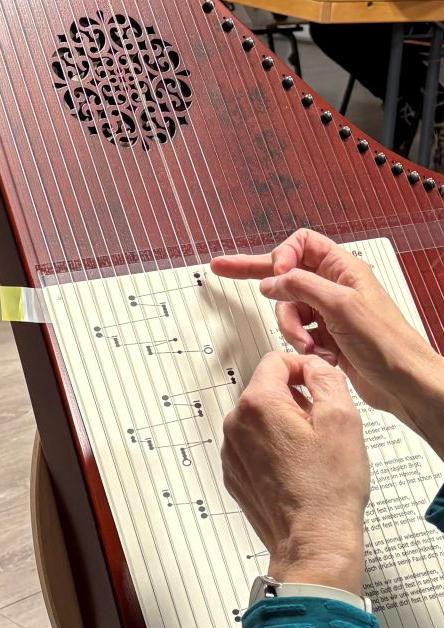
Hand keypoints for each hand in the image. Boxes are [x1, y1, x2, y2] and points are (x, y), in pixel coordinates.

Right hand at [211, 228, 443, 444]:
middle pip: (285, 273)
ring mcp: (327, 312)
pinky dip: (300, 344)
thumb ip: (301, 286)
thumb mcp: (341, 305)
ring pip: (287, 308)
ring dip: (291, 328)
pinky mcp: (324, 336)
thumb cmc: (389, 344)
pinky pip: (296, 332)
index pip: (301, 244)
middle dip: (256, 275)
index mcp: (343, 269)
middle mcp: (334, 287)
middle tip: (223, 267)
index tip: (276, 276)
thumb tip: (271, 280)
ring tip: (309, 344)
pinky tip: (317, 353)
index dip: (283, 256)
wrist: (404, 383)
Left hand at [222, 352, 368, 593]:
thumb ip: (325, 379)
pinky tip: (297, 470)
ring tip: (311, 454)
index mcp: (258, 404)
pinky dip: (273, 450)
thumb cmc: (328, 488)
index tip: (319, 386)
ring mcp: (232, 450)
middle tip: (322, 427)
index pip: (276, 361)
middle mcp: (236, 424)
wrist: (312, 539)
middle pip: (266, 391)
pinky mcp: (234, 472)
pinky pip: (253, 446)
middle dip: (295, 401)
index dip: (303, 369)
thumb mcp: (342, 420)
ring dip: (284, 426)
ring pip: (260, 419)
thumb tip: (313, 365)